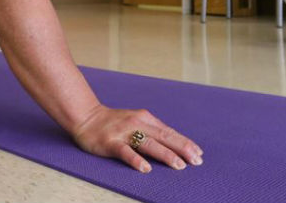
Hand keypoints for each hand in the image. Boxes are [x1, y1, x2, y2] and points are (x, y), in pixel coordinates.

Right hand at [72, 104, 203, 172]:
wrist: (86, 117)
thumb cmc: (114, 122)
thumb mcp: (136, 121)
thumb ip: (152, 130)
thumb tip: (174, 143)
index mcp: (146, 118)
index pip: (169, 132)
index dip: (185, 143)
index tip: (199, 153)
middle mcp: (137, 123)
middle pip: (164, 137)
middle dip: (182, 149)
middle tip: (196, 161)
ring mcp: (124, 133)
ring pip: (148, 144)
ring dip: (165, 155)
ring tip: (178, 165)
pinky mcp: (110, 142)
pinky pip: (125, 152)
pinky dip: (136, 160)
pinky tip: (146, 168)